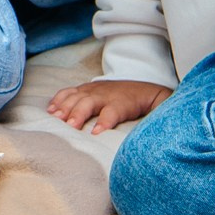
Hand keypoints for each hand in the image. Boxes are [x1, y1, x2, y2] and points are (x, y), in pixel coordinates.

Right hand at [47, 79, 171, 133]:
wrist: (145, 80)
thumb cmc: (151, 101)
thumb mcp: (163, 107)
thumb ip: (162, 117)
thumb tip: (163, 133)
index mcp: (125, 101)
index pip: (114, 111)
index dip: (105, 121)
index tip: (95, 133)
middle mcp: (106, 94)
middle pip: (89, 102)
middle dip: (78, 113)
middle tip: (69, 126)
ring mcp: (94, 90)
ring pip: (76, 96)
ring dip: (64, 106)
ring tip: (54, 118)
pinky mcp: (86, 89)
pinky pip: (69, 92)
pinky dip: (58, 99)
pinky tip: (51, 109)